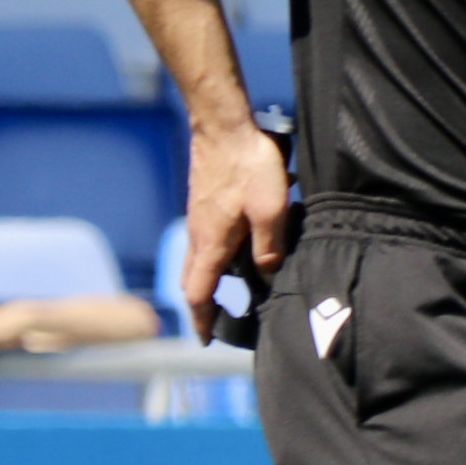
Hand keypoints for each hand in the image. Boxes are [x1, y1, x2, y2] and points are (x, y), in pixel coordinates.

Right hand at [184, 116, 290, 343]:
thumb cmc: (249, 165)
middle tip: (219, 321)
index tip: (206, 339)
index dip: (201, 320)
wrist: (224, 125)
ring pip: (200, 259)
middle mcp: (198, 235)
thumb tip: (268, 278)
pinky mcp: (205, 204)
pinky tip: (242, 248)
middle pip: (193, 280)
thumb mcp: (272, 210)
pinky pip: (207, 240)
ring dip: (212, 279)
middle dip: (203, 304)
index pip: (198, 293)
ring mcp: (199, 218)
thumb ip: (270, 248)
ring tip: (237, 291)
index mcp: (211, 243)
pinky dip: (218, 255)